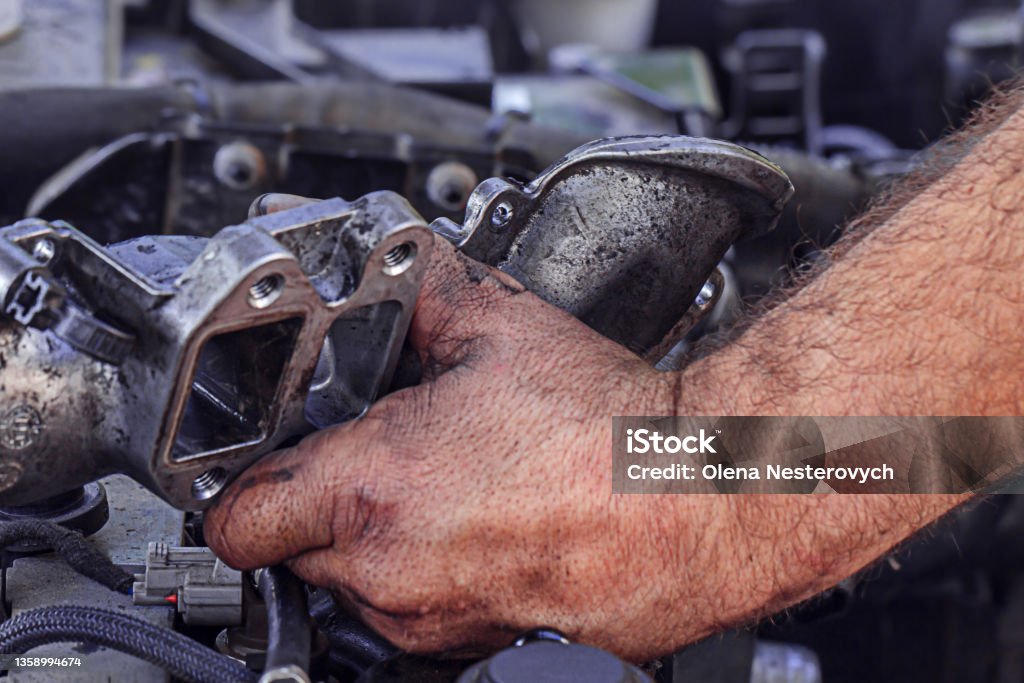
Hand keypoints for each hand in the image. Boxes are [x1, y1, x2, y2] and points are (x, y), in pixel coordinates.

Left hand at [205, 235, 683, 659]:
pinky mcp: (474, 647)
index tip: (276, 460)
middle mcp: (388, 571)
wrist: (701, 498)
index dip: (250, 482)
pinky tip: (486, 522)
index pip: (237, 518)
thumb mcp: (500, 328)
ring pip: (356, 588)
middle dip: (323, 504)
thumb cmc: (610, 428)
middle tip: (383, 457)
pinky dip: (431, 575)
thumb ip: (420, 291)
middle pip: (295, 550)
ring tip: (451, 486)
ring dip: (381, 541)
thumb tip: (382, 260)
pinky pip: (416, 617)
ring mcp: (431, 622)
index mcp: (372, 489)